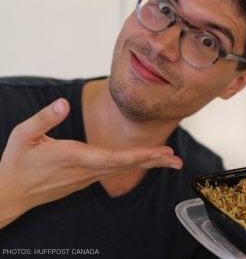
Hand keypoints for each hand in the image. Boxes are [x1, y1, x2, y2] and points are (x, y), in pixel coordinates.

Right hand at [0, 98, 182, 227]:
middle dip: (153, 161)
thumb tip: (63, 103)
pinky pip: (113, 172)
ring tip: (169, 160)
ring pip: (122, 169)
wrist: (8, 193)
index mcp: (74, 157)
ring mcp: (86, 178)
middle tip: (177, 160)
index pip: (114, 157)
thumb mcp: (23, 135)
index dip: (140, 155)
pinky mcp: (83, 180)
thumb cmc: (16, 163)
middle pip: (126, 165)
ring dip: (146, 164)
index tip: (160, 152)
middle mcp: (85, 170)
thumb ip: (44, 118)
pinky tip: (143, 162)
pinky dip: (131, 166)